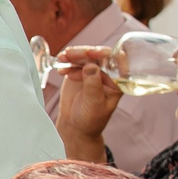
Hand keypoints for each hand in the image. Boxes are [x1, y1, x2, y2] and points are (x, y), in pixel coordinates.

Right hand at [52, 45, 121, 161]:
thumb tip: (91, 66)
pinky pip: (74, 61)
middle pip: (99, 55)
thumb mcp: (94, 104)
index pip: (117, 61)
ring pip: (85, 56)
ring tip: (63, 58)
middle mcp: (106, 73)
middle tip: (71, 54)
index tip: (93, 53)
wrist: (75, 126)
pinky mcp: (79, 72)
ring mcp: (92, 71)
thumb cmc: (90, 119)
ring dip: (74, 55)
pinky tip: (61, 68)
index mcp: (117, 81)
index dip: (106, 54)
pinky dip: (66, 62)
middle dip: (85, 52)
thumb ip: (93, 85)